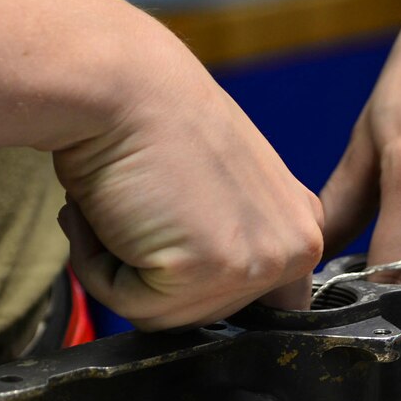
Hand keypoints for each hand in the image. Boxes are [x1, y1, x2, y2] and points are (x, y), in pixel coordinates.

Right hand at [54, 23, 322, 328]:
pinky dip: (99, 268)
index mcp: (301, 226)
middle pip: (206, 317)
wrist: (116, 83)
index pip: (260, 307)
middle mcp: (296, 247)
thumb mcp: (218, 192)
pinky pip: (132, 307)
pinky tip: (107, 213)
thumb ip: (228, 243)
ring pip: (165, 317)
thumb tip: (203, 296)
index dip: (197, 281)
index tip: (172, 226)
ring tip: (124, 203)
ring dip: (121, 269)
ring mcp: (258, 262)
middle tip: (141, 203)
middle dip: (154, 274)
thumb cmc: (148, 125)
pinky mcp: (208, 270)